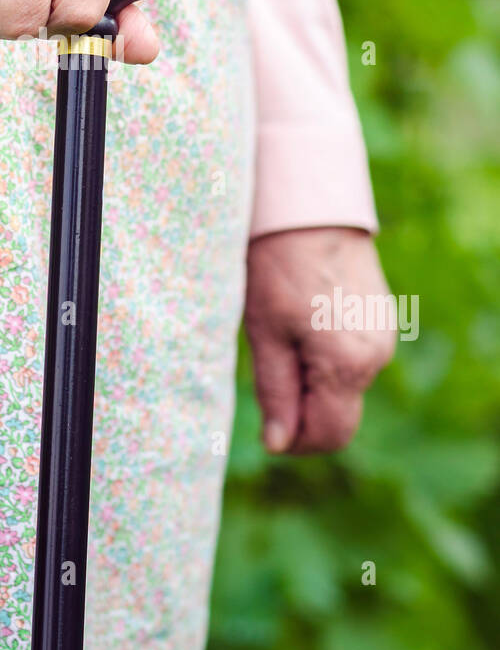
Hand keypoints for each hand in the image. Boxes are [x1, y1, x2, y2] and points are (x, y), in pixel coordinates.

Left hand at [244, 227, 394, 454]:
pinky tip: (302, 324)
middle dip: (302, 411)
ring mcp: (384, 334)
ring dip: (312, 381)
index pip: (329, 435)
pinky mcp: (381, 316)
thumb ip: (275, 392)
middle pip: (340, 414)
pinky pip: (353, 357)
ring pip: (345, 386)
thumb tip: (278, 443)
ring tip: (280, 338)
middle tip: (266, 375)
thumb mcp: (265, 332)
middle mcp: (377, 355)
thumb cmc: (276, 265)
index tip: (265, 425)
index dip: (294, 441)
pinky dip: (326, 358)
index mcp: (348, 365)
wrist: (307, 206)